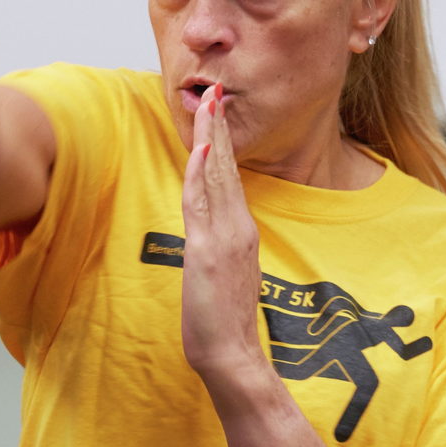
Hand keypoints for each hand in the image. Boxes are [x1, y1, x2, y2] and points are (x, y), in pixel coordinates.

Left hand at [180, 83, 265, 388]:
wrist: (231, 355)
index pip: (231, 177)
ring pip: (218, 178)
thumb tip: (211, 232)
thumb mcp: (225, 273)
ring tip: (209, 105)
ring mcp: (226, 237)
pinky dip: (204, 176)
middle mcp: (238, 228)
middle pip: (227, 168)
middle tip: (214, 91)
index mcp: (241, 231)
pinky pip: (205, 205)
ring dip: (212, 139)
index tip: (218, 112)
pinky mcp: (209, 251)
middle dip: (219, 128)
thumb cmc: (224, 320)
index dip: (224, 143)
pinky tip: (203, 152)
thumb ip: (221, 247)